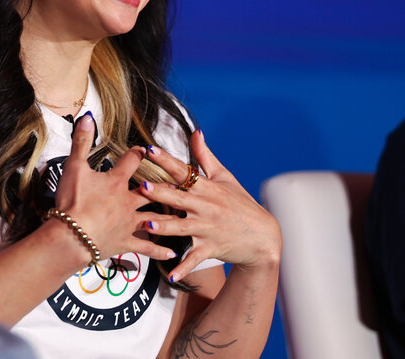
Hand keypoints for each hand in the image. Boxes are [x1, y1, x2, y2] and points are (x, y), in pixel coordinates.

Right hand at [53, 112, 177, 263]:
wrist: (71, 237)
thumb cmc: (72, 202)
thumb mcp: (74, 167)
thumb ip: (81, 141)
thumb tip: (88, 117)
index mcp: (117, 181)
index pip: (133, 161)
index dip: (139, 153)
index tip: (145, 150)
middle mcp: (128, 201)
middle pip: (152, 190)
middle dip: (164, 185)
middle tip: (178, 183)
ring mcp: (129, 223)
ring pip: (155, 217)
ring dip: (169, 215)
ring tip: (183, 213)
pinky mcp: (126, 242)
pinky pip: (147, 247)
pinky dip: (159, 250)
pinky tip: (172, 252)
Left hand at [140, 129, 281, 282]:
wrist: (263, 237)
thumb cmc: (241, 204)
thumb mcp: (225, 177)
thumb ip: (206, 156)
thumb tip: (195, 131)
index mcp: (206, 188)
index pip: (183, 171)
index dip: (166, 160)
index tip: (150, 150)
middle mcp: (205, 207)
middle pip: (178, 198)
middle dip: (160, 192)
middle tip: (141, 186)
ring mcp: (208, 228)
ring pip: (183, 227)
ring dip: (165, 226)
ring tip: (148, 224)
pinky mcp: (211, 248)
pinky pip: (195, 259)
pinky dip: (184, 267)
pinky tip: (171, 274)